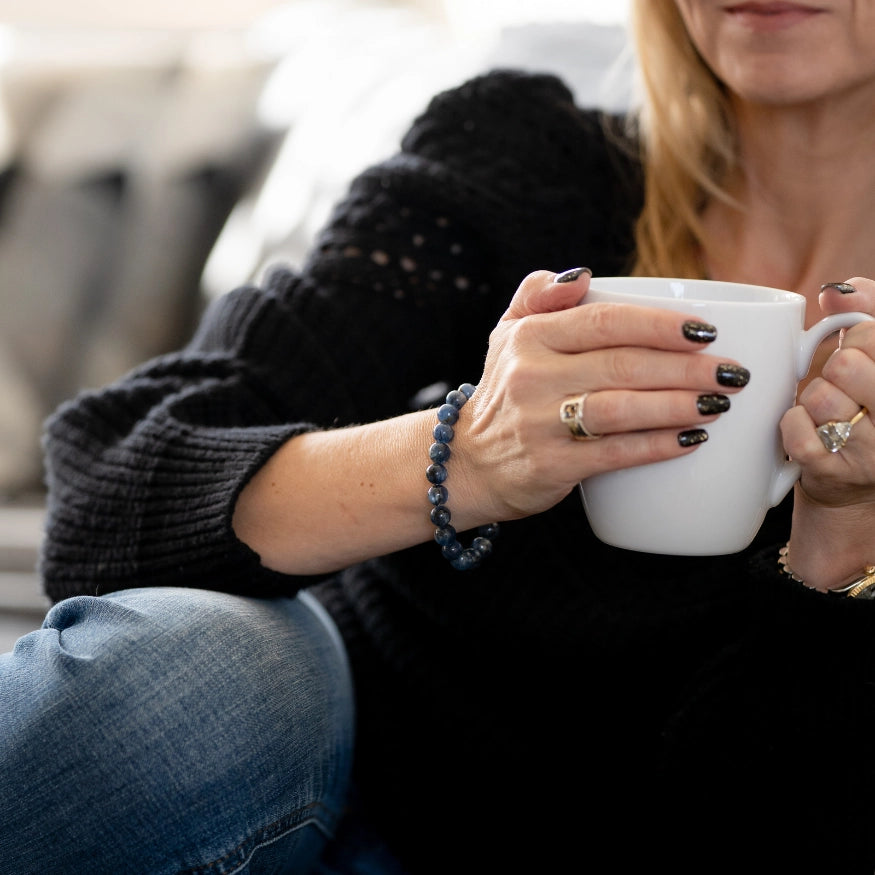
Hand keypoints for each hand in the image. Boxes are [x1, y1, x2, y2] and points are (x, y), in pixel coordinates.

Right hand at [453, 268, 749, 522]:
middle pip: (623, 365)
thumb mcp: (507, 335)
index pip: (606, 320)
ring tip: (719, 403)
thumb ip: (539, 293)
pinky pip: (614, 453)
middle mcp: (531, 376)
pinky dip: (657, 446)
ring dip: (678, 405)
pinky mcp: (551, 465)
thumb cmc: (506, 393)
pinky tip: (691, 440)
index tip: (708, 331)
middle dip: (687, 368)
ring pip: (621, 408)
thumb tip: (584, 274)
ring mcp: (539, 422)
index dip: (662, 325)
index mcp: (529, 336)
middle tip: (731, 373)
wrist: (469, 464)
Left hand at [781, 277, 874, 588]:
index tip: (857, 353)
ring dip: (810, 401)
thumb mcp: (870, 358)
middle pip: (847, 364)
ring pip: (820, 397)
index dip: (855, 339)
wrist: (849, 478)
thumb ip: (863, 315)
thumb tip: (837, 290)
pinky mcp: (835, 472)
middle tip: (840, 386)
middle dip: (833, 369)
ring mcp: (871, 450)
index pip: (872, 335)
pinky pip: (797, 429)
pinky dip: (791, 425)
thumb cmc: (860, 405)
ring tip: (825, 413)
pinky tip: (806, 431)